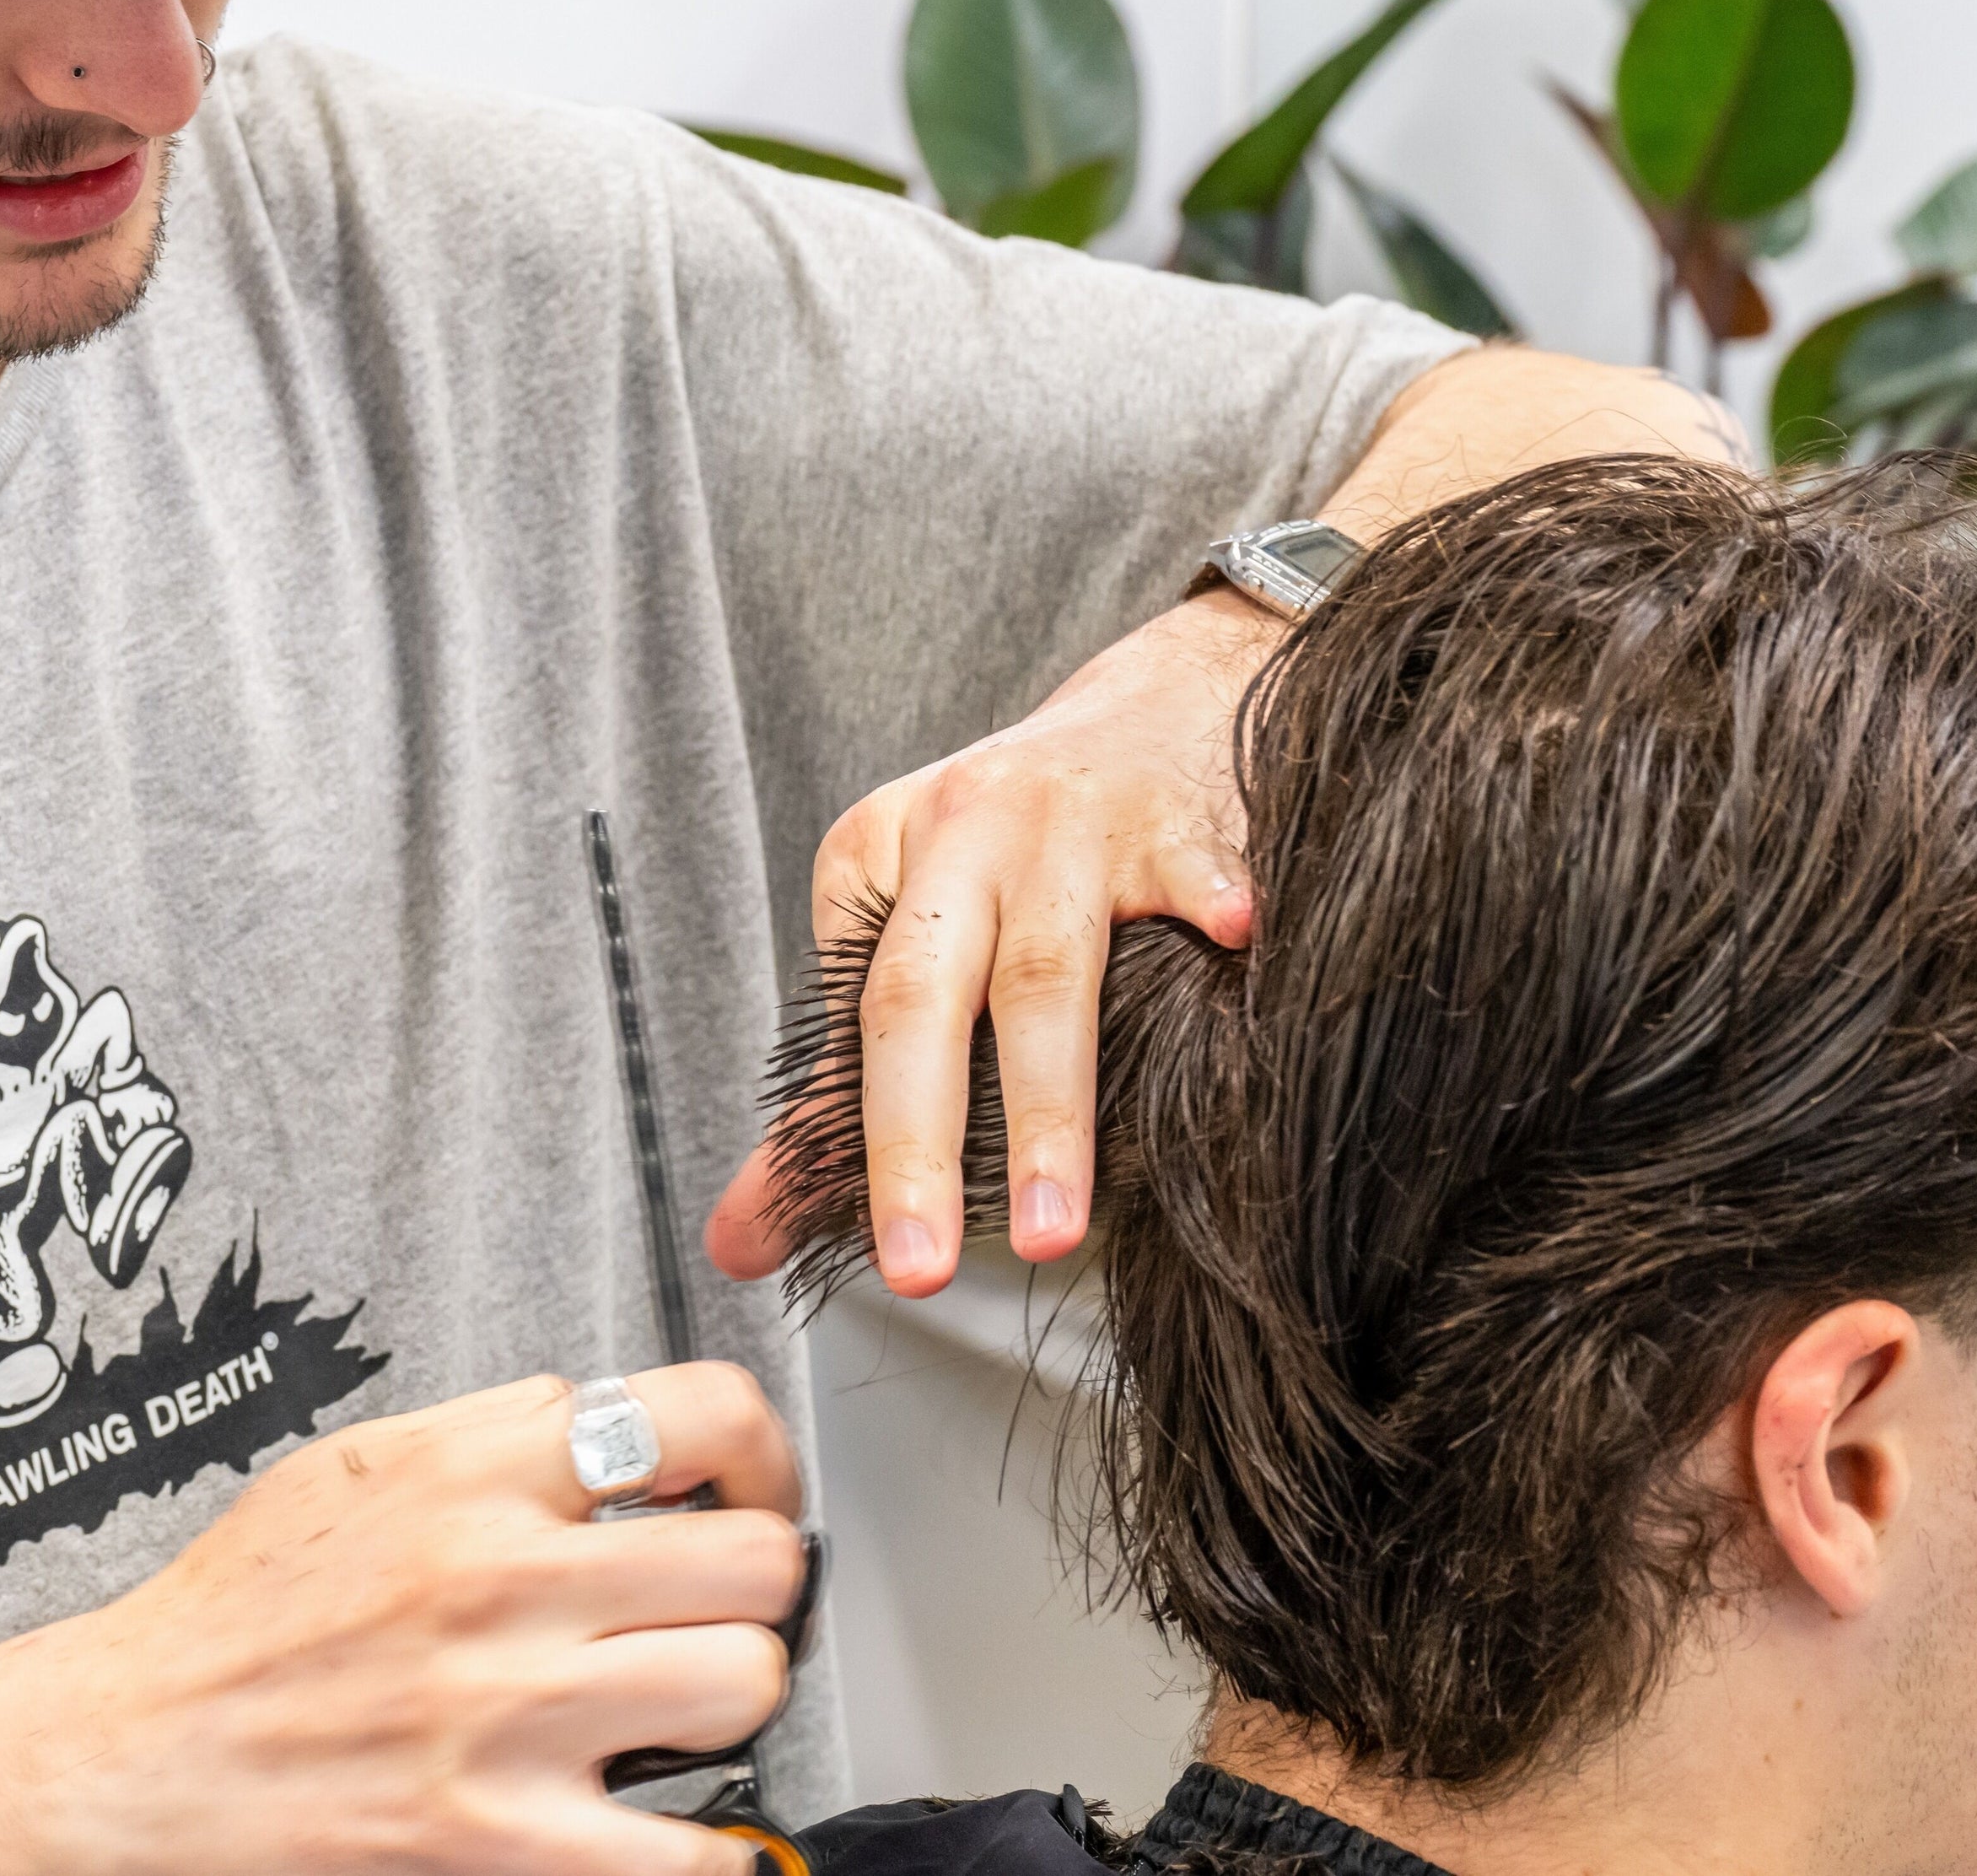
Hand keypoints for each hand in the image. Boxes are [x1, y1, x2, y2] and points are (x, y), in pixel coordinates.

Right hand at [0, 1369, 804, 1875]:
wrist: (127, 1760)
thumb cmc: (231, 1620)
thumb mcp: (348, 1470)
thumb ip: (486, 1442)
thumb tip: (605, 1428)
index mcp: (468, 1467)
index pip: (698, 1412)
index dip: (758, 1455)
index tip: (750, 1489)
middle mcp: (502, 1573)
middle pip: (755, 1557)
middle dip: (750, 1589)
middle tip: (712, 1614)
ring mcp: (509, 1711)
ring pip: (747, 1681)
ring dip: (727, 1702)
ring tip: (674, 1712)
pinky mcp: (504, 1840)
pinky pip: (695, 1849)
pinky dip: (700, 1847)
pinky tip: (659, 1826)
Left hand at [706, 587, 1282, 1294]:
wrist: (1156, 706)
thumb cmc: (1017, 851)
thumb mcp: (901, 938)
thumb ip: (822, 1103)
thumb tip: (737, 1245)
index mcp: (875, 862)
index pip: (857, 1020)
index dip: (872, 1143)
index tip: (899, 1261)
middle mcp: (957, 836)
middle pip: (920, 1000)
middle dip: (915, 1140)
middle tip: (918, 1270)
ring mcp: (1069, 823)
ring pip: (1050, 972)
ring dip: (1049, 1107)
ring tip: (1055, 1227)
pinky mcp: (1176, 817)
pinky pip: (1196, 868)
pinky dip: (1216, 899)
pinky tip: (1239, 941)